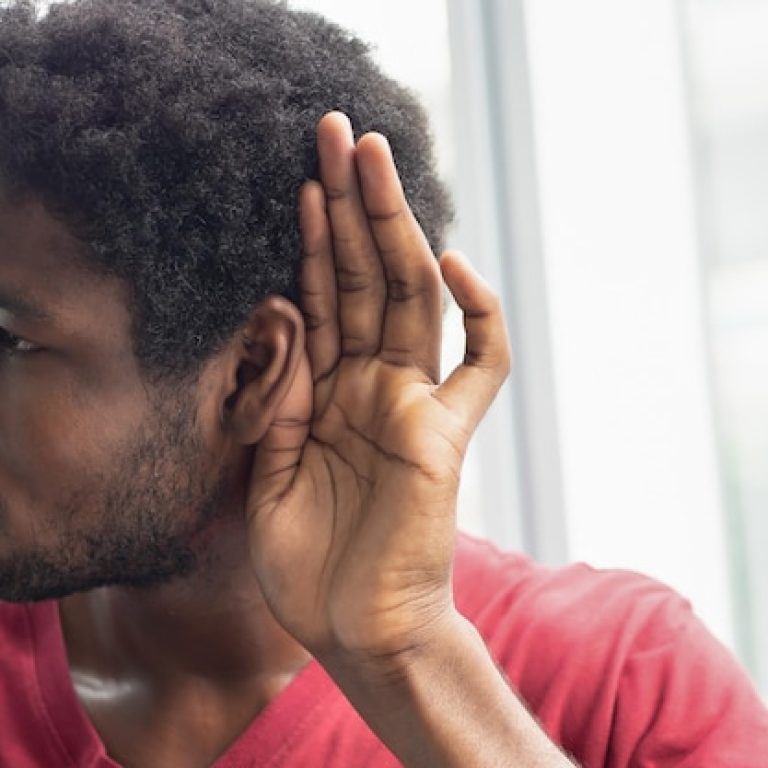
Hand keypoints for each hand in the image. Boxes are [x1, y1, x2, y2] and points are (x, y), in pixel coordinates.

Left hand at [245, 111, 510, 662]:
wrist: (357, 631)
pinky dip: (475, 314)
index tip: (301, 181)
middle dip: (353, 205)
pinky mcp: (448, 435)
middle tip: (339, 133)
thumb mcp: (270, 471)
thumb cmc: (312, 564)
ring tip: (374, 161)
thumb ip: (280, 396)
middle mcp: (374, 386)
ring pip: (409, 300)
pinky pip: (479, 365)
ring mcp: (414, 404)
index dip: (313, 240)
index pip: (324, 297)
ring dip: (393, 229)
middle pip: (365, 278)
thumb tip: (282, 315)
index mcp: (330, 393)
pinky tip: (447, 263)